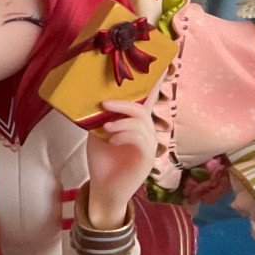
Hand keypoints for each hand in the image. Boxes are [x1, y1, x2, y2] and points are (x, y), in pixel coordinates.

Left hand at [83, 96, 157, 227]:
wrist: (102, 187)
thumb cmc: (101, 159)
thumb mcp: (97, 133)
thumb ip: (100, 116)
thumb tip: (93, 95)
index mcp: (135, 124)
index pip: (146, 102)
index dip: (155, 84)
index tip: (161, 67)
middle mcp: (146, 133)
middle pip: (143, 110)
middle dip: (123, 104)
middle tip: (104, 105)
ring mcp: (148, 146)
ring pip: (142, 124)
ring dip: (122, 122)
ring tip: (105, 127)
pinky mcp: (147, 159)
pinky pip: (142, 141)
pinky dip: (125, 135)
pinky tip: (112, 140)